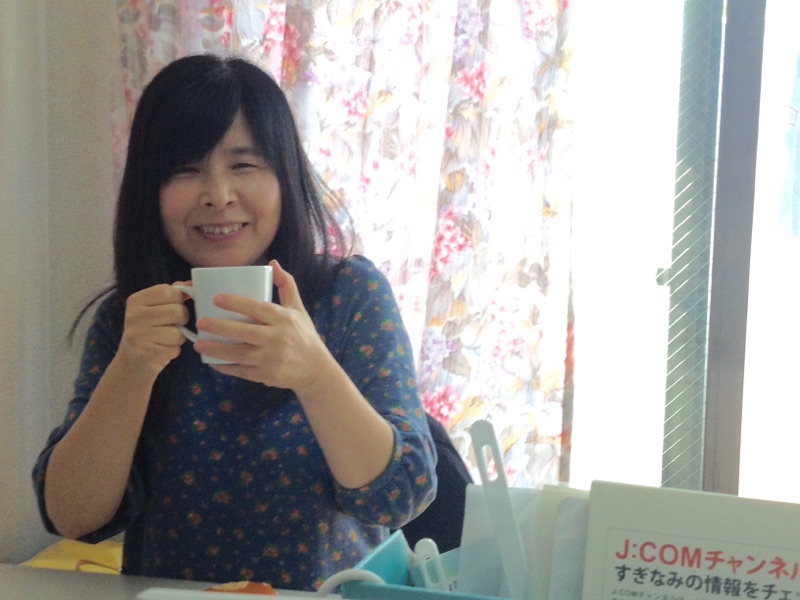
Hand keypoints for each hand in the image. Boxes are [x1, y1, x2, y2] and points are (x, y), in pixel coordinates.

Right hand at [117, 283, 189, 376]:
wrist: (131, 362)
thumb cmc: (149, 330)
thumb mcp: (153, 308)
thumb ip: (170, 294)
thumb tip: (190, 283)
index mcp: (135, 300)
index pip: (167, 291)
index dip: (179, 298)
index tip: (176, 304)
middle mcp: (134, 316)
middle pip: (177, 311)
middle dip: (182, 318)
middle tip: (174, 324)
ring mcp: (139, 335)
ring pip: (178, 332)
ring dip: (179, 336)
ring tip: (167, 338)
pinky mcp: (147, 353)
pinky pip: (175, 348)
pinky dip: (174, 349)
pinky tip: (163, 349)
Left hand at [194, 260, 332, 394]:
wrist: (316, 370)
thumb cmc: (304, 335)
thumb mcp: (298, 309)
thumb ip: (286, 286)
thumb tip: (273, 263)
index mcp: (285, 319)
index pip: (259, 309)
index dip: (237, 303)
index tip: (216, 298)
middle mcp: (278, 339)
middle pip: (246, 332)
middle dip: (221, 327)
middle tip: (200, 322)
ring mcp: (272, 360)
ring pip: (240, 354)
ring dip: (217, 349)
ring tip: (199, 344)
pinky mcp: (267, 376)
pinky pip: (242, 371)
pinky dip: (226, 367)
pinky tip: (212, 361)